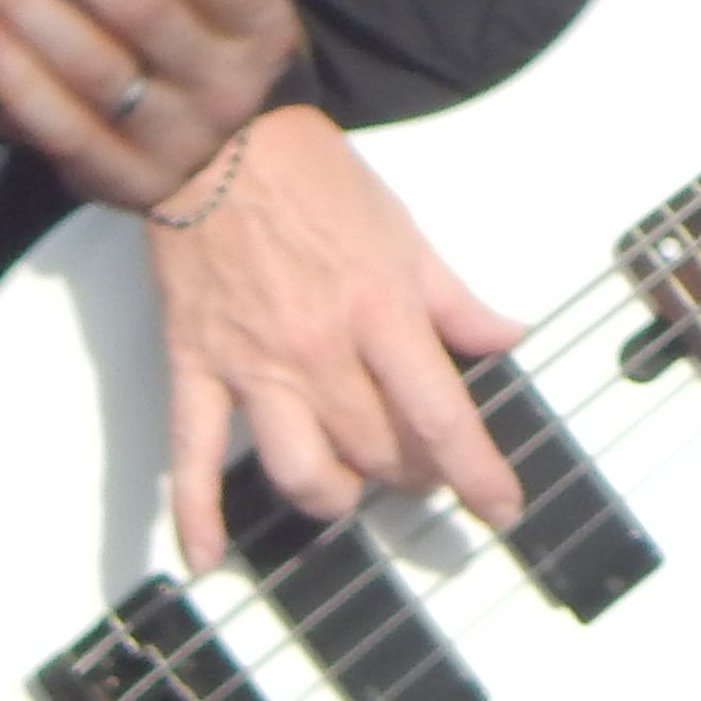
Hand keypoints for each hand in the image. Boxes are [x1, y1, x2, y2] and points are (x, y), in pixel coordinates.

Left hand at [0, 0, 296, 210]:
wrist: (220, 156)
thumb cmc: (194, 24)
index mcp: (259, 19)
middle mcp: (228, 84)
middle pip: (140, 8)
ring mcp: (178, 141)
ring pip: (95, 68)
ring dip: (24, 3)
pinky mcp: (125, 182)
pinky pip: (64, 132)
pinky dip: (15, 80)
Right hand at [145, 106, 524, 572]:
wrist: (212, 140)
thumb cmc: (311, 177)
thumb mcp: (400, 228)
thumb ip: (453, 297)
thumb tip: (510, 338)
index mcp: (380, 311)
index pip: (440, 416)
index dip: (477, 473)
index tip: (500, 510)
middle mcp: (320, 352)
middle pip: (378, 453)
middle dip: (409, 472)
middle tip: (415, 461)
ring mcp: (254, 367)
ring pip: (304, 473)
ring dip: (335, 494)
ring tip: (348, 482)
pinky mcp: (195, 368)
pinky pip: (190, 456)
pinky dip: (195, 515)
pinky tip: (206, 560)